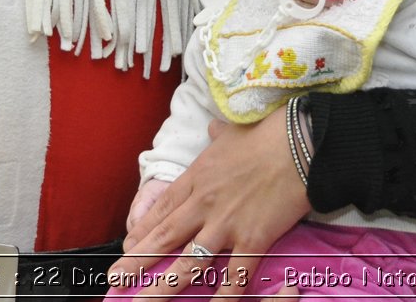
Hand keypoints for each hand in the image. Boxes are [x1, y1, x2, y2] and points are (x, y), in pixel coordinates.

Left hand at [110, 112, 309, 299]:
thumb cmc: (267, 134)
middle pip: (164, 238)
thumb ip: (217, 136)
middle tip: (116, 280)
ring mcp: (226, 224)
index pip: (162, 210)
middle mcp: (204, 204)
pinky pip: (234, 277)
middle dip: (137, 262)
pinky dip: (223, 298)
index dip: (143, 232)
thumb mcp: (232, 132)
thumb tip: (212, 129)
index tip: (127, 247)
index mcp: (196, 178)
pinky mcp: (252, 239)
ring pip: (188, 263)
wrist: (299, 142)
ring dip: (164, 287)